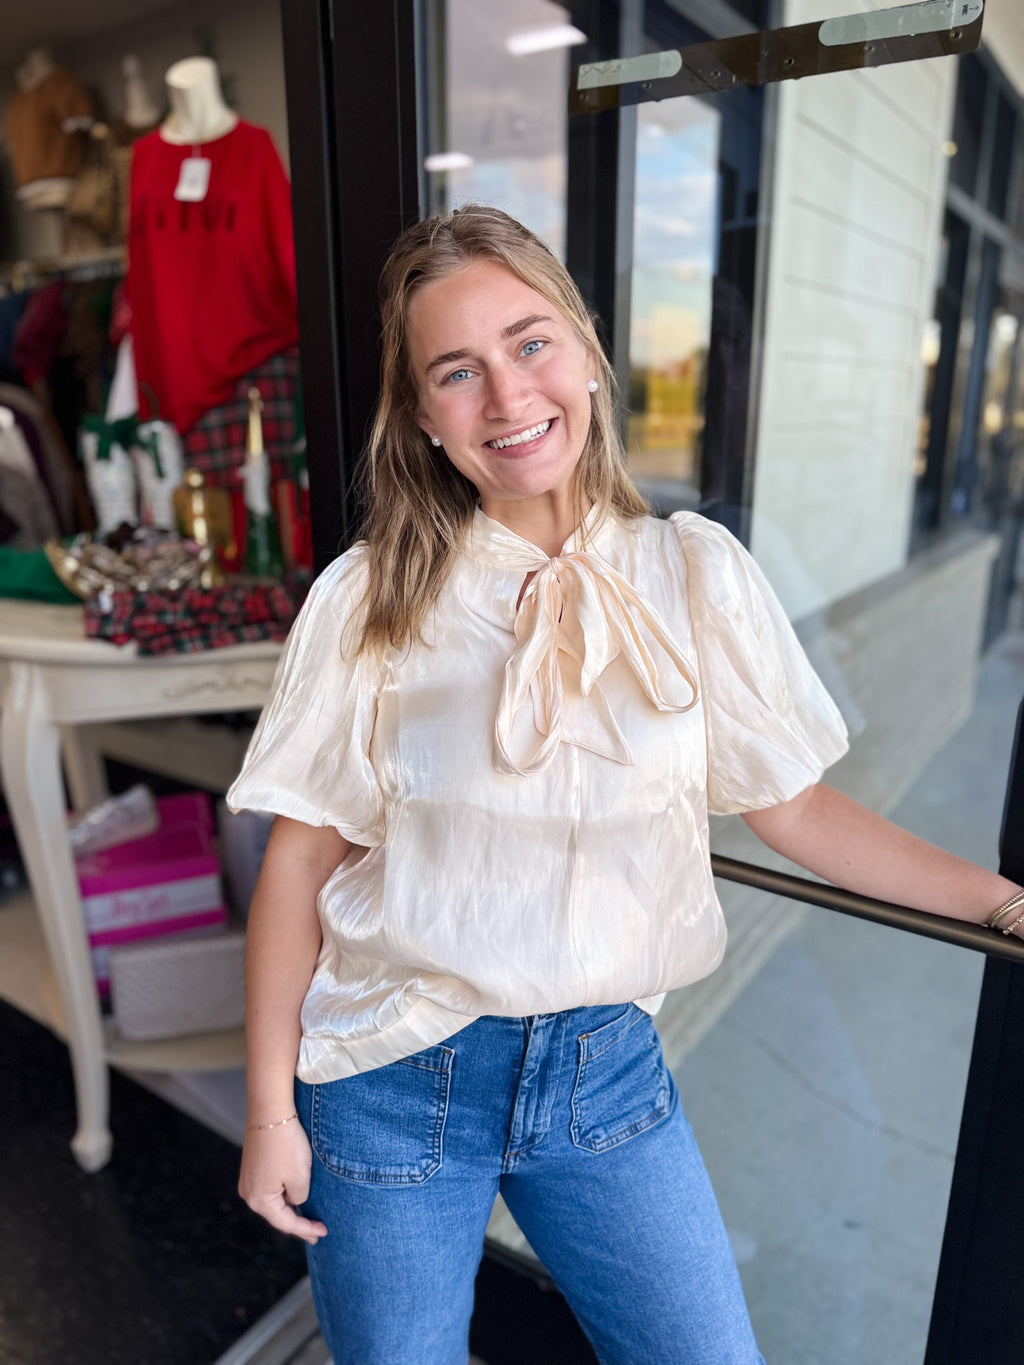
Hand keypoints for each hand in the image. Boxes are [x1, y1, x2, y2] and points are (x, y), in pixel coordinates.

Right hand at [238, 1119, 327, 1245]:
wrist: (270, 1110)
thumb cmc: (287, 1144)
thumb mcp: (300, 1178)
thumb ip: (299, 1198)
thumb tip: (295, 1199)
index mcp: (258, 1200)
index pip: (286, 1223)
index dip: (306, 1230)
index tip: (323, 1233)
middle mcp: (248, 1192)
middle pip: (277, 1213)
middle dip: (297, 1222)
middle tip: (316, 1231)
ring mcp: (248, 1178)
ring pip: (274, 1199)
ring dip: (291, 1207)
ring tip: (307, 1216)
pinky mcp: (253, 1165)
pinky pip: (270, 1186)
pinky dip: (284, 1192)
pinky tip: (295, 1194)